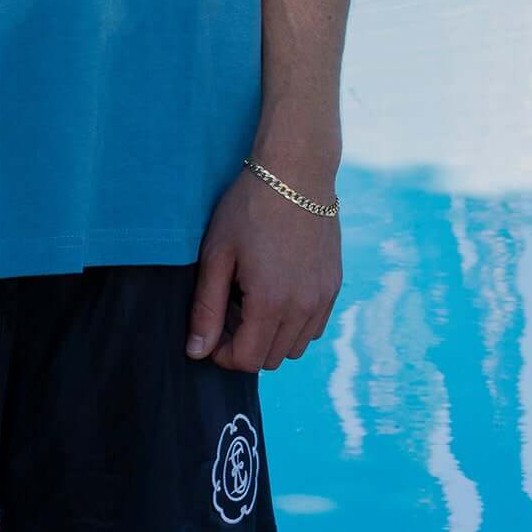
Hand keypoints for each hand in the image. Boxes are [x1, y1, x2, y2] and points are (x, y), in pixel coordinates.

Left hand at [185, 166, 341, 369]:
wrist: (296, 171)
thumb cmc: (249, 207)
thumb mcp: (218, 254)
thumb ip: (207, 307)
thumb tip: (197, 351)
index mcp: (270, 302)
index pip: (248, 360)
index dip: (224, 355)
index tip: (212, 333)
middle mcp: (303, 307)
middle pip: (271, 358)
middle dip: (245, 346)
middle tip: (229, 311)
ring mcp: (323, 297)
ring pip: (295, 347)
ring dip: (271, 337)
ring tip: (253, 301)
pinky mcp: (334, 284)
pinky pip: (315, 327)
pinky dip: (295, 324)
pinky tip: (278, 294)